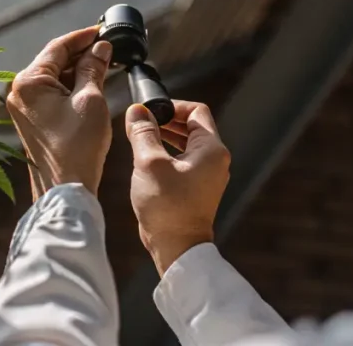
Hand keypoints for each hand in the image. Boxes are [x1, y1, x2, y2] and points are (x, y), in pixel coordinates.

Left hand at [7, 26, 112, 198]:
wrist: (64, 187)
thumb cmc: (77, 146)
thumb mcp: (91, 100)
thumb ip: (94, 68)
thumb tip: (101, 47)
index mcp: (29, 82)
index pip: (58, 47)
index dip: (84, 36)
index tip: (104, 31)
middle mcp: (19, 91)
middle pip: (54, 61)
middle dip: (82, 53)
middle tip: (109, 47)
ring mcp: (23, 106)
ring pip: (55, 77)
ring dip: (79, 70)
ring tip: (106, 65)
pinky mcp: (32, 119)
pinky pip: (52, 94)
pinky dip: (72, 87)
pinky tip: (92, 85)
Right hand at [125, 100, 229, 275]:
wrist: (177, 247)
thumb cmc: (167, 206)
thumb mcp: (149, 162)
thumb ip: (143, 132)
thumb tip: (137, 111)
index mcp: (211, 149)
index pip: (196, 111)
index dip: (172, 106)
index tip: (151, 110)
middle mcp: (215, 160)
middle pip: (192, 127)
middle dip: (166, 121)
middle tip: (142, 122)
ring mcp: (208, 175)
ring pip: (186, 145)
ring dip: (164, 138)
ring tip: (141, 138)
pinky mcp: (197, 188)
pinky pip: (184, 162)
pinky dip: (167, 155)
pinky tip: (147, 159)